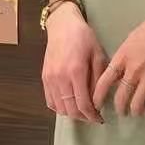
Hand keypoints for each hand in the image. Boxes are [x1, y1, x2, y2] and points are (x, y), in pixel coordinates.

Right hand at [43, 3, 106, 122]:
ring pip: (59, 108)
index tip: (100, 119)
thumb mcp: (98, 55)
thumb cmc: (84, 37)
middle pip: (70, 110)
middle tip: (93, 117)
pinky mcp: (44, 78)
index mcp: (76, 72)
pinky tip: (69, 104)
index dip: (92, 116)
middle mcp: (60, 78)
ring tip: (83, 111)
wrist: (62, 25)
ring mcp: (50, 79)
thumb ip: (98, 79)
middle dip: (83, 117)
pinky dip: (60, 107)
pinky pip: (50, 101)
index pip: (83, 104)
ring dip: (72, 113)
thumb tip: (99, 100)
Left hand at [92, 0, 144, 116]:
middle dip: (119, 108)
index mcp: (122, 57)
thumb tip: (118, 71)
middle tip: (121, 111)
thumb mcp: (131, 38)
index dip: (98, 97)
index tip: (96, 104)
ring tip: (135, 112)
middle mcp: (133, 70)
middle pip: (120, 98)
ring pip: (137, 104)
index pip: (104, 82)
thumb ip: (123, 56)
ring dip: (134, 111)